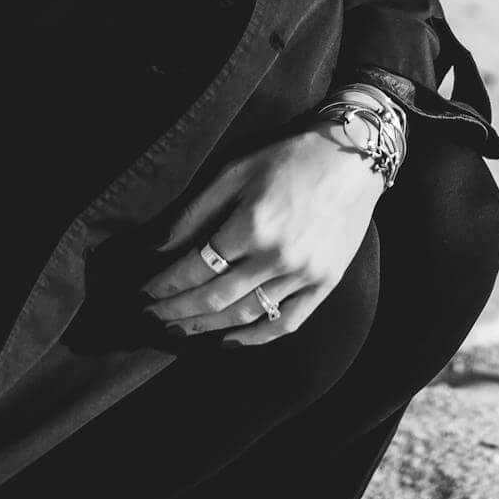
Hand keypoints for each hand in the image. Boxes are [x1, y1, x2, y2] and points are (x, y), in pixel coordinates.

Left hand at [141, 130, 380, 346]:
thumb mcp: (236, 171)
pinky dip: (255, 338)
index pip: (194, 267)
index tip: (144, 292)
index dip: (164, 284)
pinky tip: (228, 341)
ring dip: (206, 328)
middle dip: (176, 311)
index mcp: (251, 226)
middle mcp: (276, 256)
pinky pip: (286, 323)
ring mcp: (304, 274)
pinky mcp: (325, 284)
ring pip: (244, 314)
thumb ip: (196, 212)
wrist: (355, 157)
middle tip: (150, 318)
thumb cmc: (291, 157)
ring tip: (178, 331)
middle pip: (213, 298)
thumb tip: (159, 248)